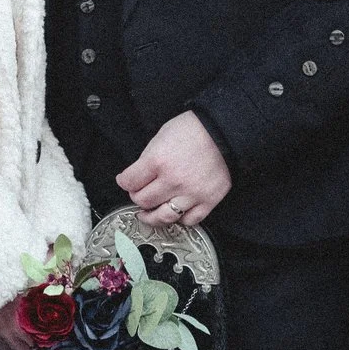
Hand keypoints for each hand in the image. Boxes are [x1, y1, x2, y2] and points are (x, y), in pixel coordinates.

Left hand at [115, 110, 233, 228]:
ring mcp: (191, 193)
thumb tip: (137, 176)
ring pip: (163, 217)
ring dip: (152, 217)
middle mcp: (173, 180)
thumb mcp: (161, 136)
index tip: (126, 181)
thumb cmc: (192, 130)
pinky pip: (189, 220)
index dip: (124, 182)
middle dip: (137, 197)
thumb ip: (148, 159)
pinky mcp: (208, 201)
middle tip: (138, 193)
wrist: (223, 131)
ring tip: (148, 214)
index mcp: (158, 160)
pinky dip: (180, 218)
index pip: (129, 182)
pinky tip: (176, 211)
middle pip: (143, 201)